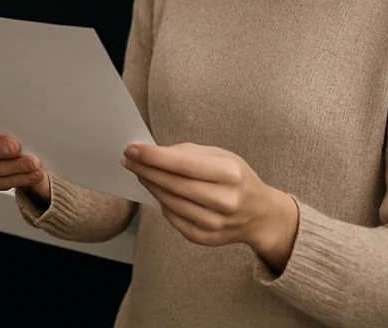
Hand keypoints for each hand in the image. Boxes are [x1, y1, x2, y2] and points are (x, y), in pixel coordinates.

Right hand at [0, 111, 49, 204]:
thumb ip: (9, 112)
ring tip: (33, 163)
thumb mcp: (10, 112)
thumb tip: (22, 110)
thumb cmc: (12, 123)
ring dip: (15, 167)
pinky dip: (19, 179)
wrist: (22, 143)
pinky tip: (33, 174)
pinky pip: (0, 183)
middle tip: (16, 147)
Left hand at [122, 142, 299, 272]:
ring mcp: (214, 223)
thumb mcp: (221, 156)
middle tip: (128, 159)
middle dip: (146, 170)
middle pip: (174, 185)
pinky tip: (157, 191)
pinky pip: (174, 218)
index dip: (154, 157)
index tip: (132, 149)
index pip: (183, 165)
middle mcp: (224, 201)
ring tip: (140, 172)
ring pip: (170, 202)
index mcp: (230, 174)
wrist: (259, 214)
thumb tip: (152, 153)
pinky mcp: (205, 238)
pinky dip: (162, 203)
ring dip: (151, 185)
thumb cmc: (236, 177)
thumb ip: (188, 153)